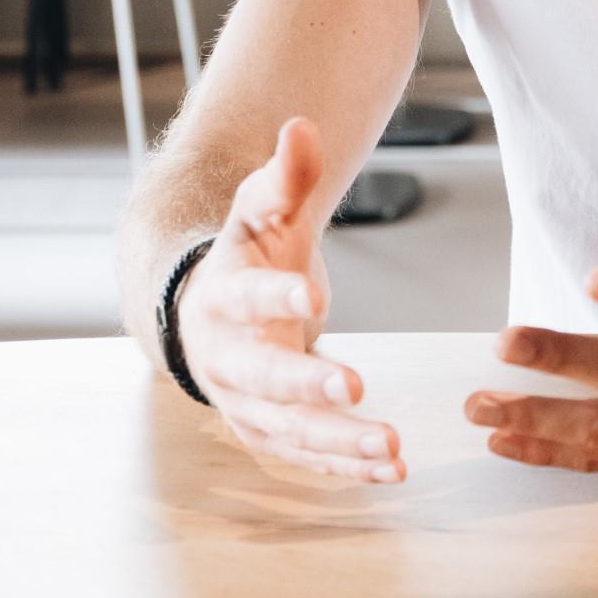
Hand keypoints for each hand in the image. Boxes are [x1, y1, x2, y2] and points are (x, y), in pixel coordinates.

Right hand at [175, 118, 404, 483]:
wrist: (204, 315)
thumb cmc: (245, 259)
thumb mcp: (263, 214)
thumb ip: (284, 177)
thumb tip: (301, 127)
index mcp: (221, 298)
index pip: (245, 297)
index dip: (275, 297)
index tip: (312, 296)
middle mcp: (225, 358)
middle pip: (261, 377)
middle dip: (305, 384)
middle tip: (353, 385)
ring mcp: (244, 403)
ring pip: (287, 429)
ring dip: (338, 440)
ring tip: (391, 445)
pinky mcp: (267, 433)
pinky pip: (305, 456)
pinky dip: (346, 467)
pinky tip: (393, 470)